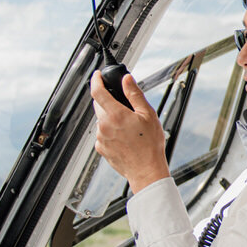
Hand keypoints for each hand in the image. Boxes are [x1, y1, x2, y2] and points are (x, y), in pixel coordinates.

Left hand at [91, 71, 170, 192]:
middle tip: (124, 106)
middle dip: (107, 101)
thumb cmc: (150, 145)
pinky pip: (103, 134)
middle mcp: (104, 126)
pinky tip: (124, 138)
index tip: (97, 75)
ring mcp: (101, 138)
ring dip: (111, 118)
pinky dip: (110, 132)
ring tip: (129, 128)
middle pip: (99, 105)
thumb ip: (134, 94)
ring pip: (102, 120)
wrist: (146, 171)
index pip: (97, 92)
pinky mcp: (101, 149)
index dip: (96, 80)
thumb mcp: (148, 115)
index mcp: (115, 115)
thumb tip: (127, 79)